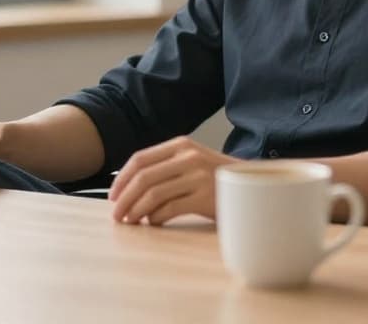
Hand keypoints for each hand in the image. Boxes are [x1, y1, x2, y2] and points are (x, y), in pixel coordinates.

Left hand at [108, 137, 236, 225]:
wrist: (254, 188)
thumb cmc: (217, 180)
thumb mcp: (192, 163)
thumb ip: (165, 168)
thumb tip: (128, 190)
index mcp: (181, 145)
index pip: (140, 159)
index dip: (121, 179)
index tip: (112, 196)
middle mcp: (189, 156)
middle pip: (143, 177)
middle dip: (124, 198)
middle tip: (116, 215)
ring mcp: (198, 176)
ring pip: (153, 194)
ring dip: (136, 211)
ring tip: (131, 222)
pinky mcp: (205, 197)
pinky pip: (169, 209)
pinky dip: (156, 219)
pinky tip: (153, 224)